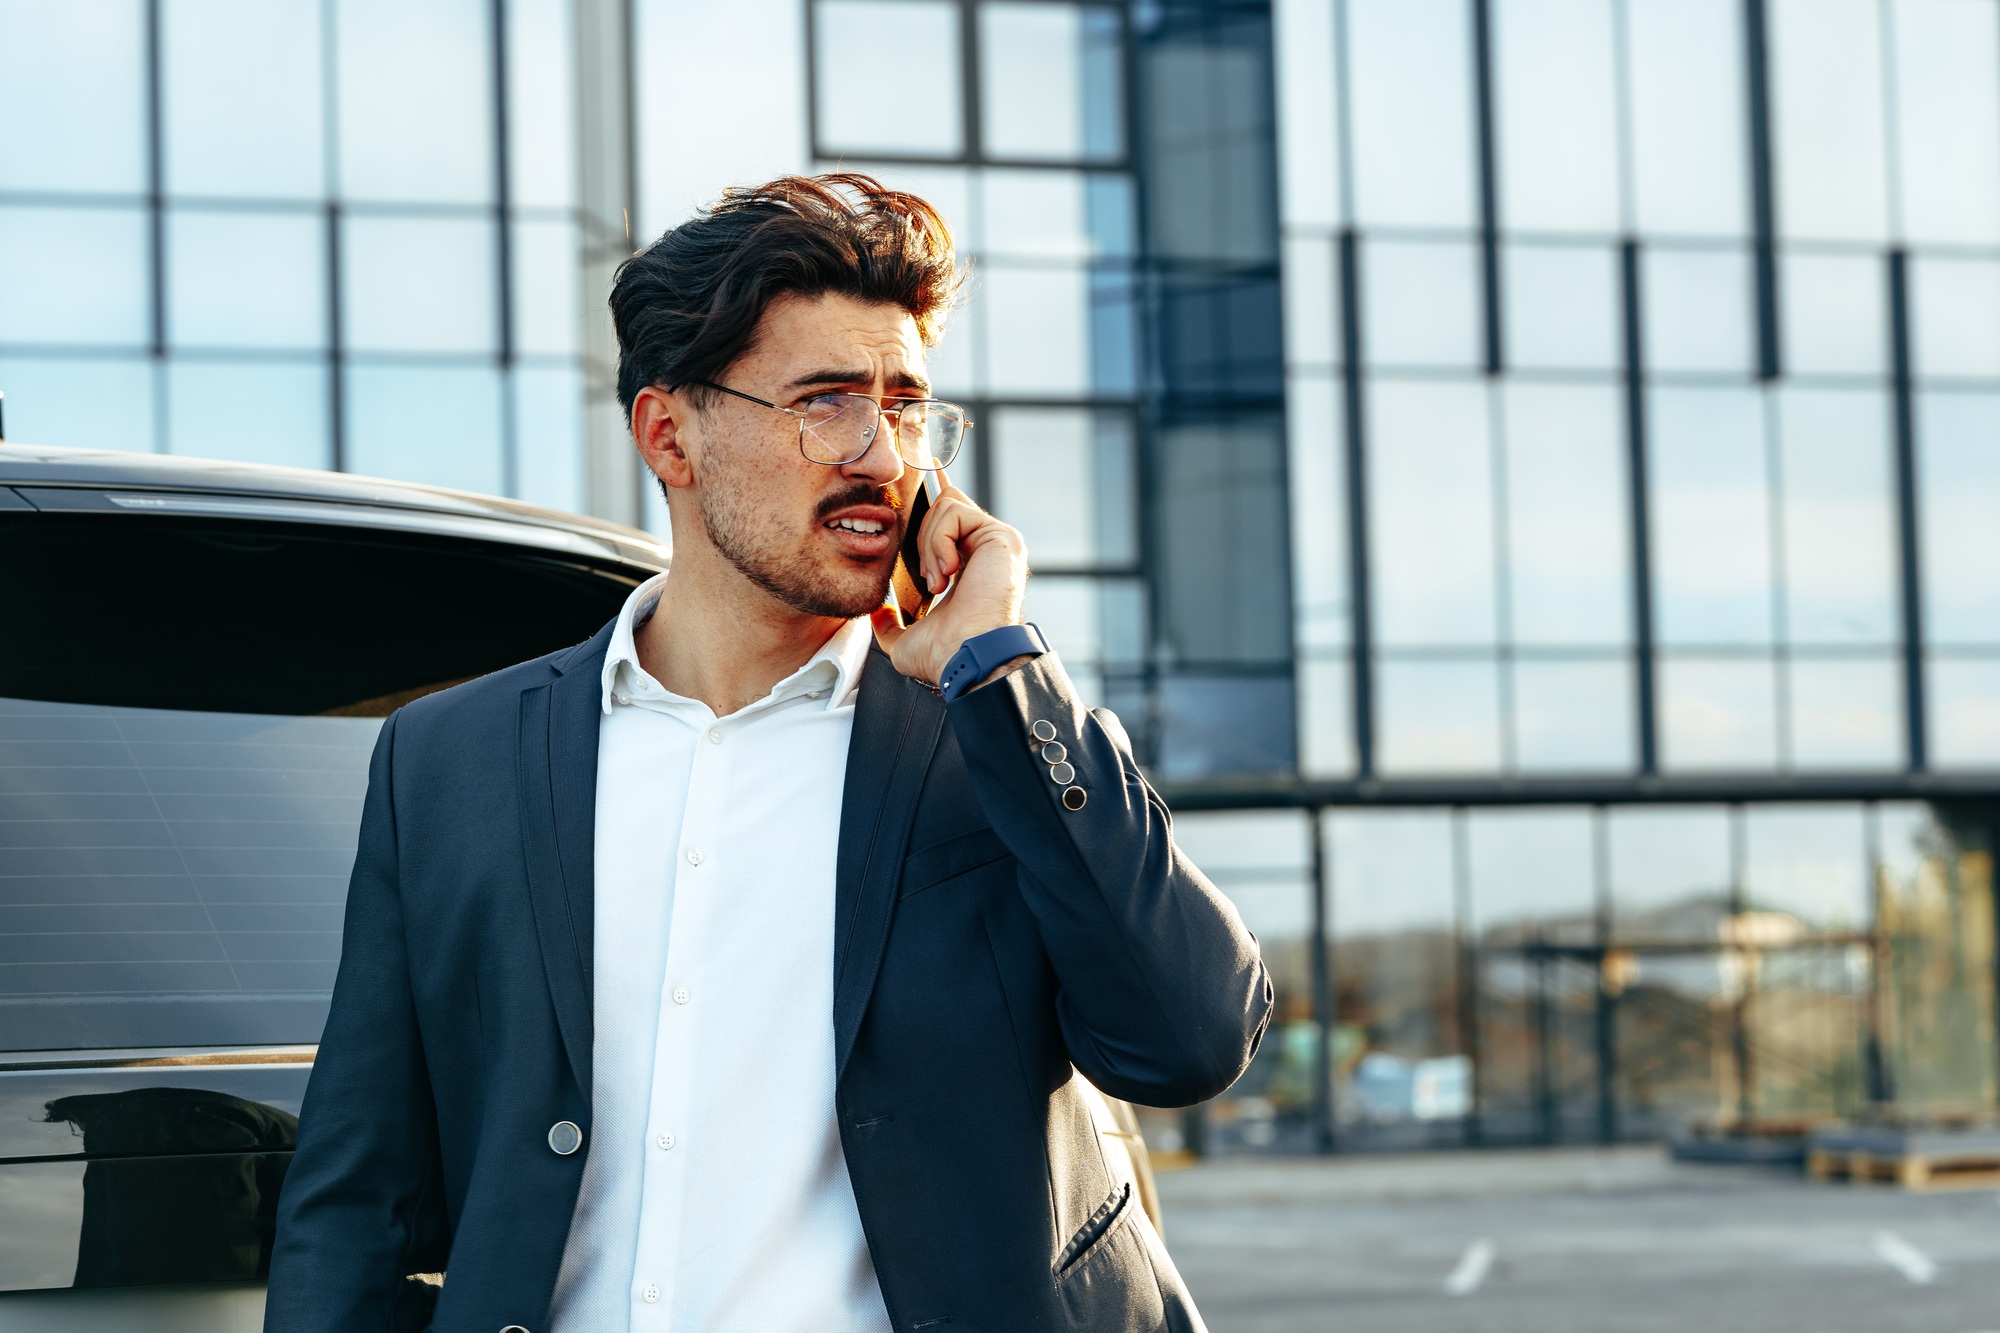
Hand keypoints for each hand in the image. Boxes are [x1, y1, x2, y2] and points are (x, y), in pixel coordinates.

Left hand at [870, 484, 1026, 685]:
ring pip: (946, 507)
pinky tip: (946, 572)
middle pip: (943, 505)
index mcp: (968, 568)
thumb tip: (880, 614)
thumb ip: (890, 625)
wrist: (964, 657)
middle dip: (921, 537)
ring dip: (930, 544)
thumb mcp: (905, 640)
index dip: (927, 505)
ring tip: (937, 582)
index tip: (910, 493)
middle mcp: (985, 551)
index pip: (948, 522)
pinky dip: (940, 540)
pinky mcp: (1000, 537)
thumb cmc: (942, 655)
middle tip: (927, 579)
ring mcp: (996, 542)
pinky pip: (955, 513)